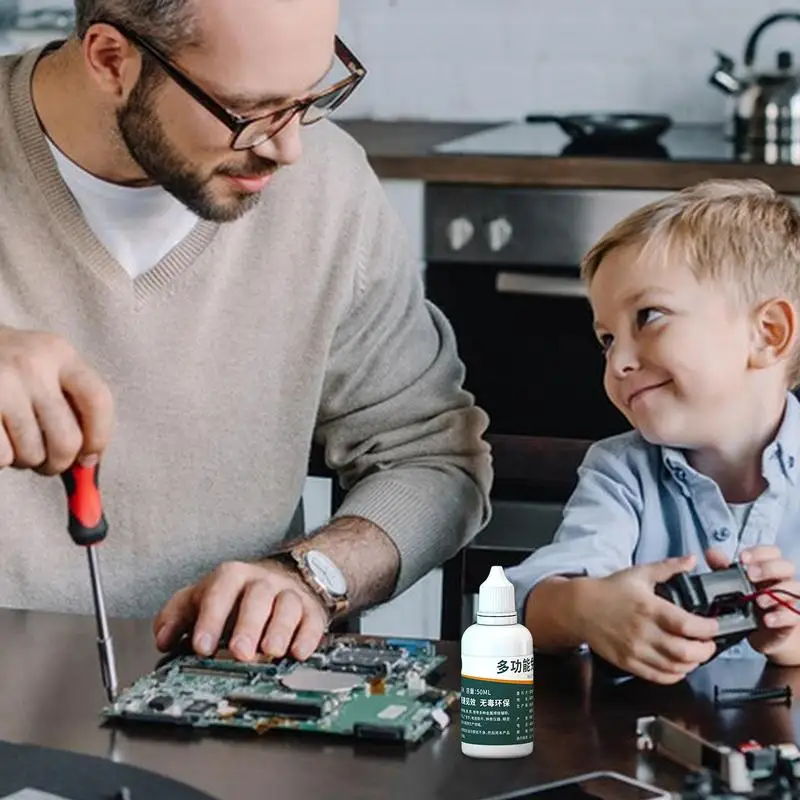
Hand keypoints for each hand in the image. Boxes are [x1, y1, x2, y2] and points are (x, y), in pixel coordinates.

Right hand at [0, 326, 113, 473]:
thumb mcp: (46, 367)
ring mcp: (1, 385)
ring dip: (26, 461)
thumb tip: (88, 460)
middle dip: (60, 462)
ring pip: (31, 453)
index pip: (98, 401)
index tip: (89, 457)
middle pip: (67, 438)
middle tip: (49, 463)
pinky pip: (1, 456)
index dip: (99, 438)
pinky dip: (2, 460)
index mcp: (60, 354)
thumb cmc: (11, 368)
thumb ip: (71, 404)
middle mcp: (32, 366)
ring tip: (16, 444)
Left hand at [153, 559, 329, 661]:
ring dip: (279, 630)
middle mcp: (262, 583)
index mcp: (231, 578)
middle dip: (248, 625)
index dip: (210, 619)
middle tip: (240, 651)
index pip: (220, 591)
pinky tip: (298, 653)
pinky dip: (307, 638)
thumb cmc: (236, 596)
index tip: (202, 646)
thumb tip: (164, 639)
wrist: (282, 578)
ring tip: (270, 652)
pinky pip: (312, 621)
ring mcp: (288, 595)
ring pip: (287, 606)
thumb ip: (176, 616)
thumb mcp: (200, 598)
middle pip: (257, 596)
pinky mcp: (309, 611)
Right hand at [577, 554, 718, 683]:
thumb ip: (668, 567)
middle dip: (705, 650)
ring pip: (674, 667)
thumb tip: (691, 559)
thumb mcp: (640, 573)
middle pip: (685, 652)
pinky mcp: (628, 662)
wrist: (580, 607)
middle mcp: (644, 632)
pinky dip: (674, 676)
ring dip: (692, 664)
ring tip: (696, 654)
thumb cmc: (610, 590)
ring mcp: (636, 650)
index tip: (714, 625)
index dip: (707, 628)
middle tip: (709, 643)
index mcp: (649, 608)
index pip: (687, 625)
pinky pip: (658, 677)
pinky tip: (679, 667)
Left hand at [707, 546, 799, 660]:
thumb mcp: (733, 584)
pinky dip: (781, 617)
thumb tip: (711, 552)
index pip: (772, 552)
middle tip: (750, 575)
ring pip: (794, 588)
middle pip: (786, 566)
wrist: (762, 631)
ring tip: (759, 600)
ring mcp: (788, 599)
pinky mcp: (791, 619)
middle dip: (768, 568)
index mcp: (768, 569)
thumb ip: (723, 568)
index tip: (742, 558)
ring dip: (776, 592)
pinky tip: (767, 620)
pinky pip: (794, 615)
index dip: (759, 552)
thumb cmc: (750, 602)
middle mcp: (781, 581)